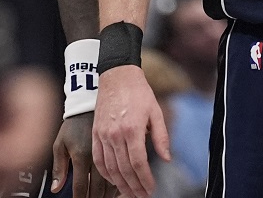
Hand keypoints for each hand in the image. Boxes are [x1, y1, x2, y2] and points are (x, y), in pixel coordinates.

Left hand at [52, 113, 115, 196]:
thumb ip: (59, 168)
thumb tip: (56, 188)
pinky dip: (118, 182)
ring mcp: (110, 153)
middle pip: (98, 188)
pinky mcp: (118, 148)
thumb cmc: (73, 124)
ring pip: (112, 182)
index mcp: (81, 156)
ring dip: (108, 194)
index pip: (81, 186)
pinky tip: (116, 186)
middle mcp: (97, 157)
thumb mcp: (60, 144)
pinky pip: (121, 171)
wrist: (89, 103)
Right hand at [91, 66, 170, 197]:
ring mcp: (103, 135)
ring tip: (129, 193)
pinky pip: (98, 159)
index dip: (145, 179)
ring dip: (120, 184)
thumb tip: (167, 158)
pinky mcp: (95, 134)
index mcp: (133, 129)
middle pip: (124, 169)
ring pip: (110, 168)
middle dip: (133, 187)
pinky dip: (105, 173)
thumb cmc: (139, 93)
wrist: (117, 76)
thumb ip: (161, 137)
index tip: (151, 189)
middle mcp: (116, 135)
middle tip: (141, 196)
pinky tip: (113, 180)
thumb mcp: (156, 112)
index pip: (139, 163)